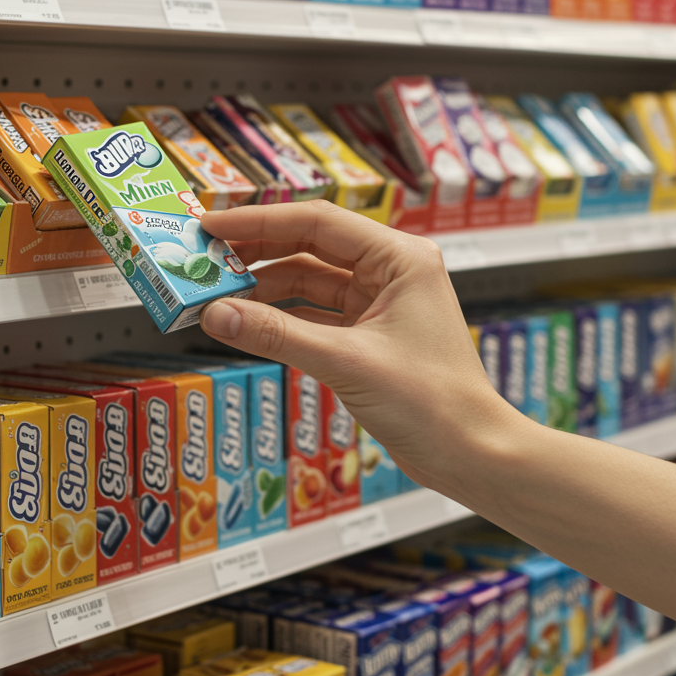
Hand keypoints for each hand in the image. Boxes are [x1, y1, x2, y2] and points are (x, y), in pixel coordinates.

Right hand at [200, 200, 510, 485]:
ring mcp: (379, 304)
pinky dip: (280, 319)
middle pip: (308, 246)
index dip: (258, 222)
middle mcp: (391, 272)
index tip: (211, 226)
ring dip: (263, 288)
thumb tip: (218, 313)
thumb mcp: (346, 361)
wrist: (470, 454)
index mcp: (400, 257)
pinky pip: (313, 315)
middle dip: (255, 252)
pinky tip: (246, 322)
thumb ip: (277, 335)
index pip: (316, 221)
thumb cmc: (435, 402)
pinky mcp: (369, 336)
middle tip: (204, 258)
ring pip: (307, 281)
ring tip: (216, 294)